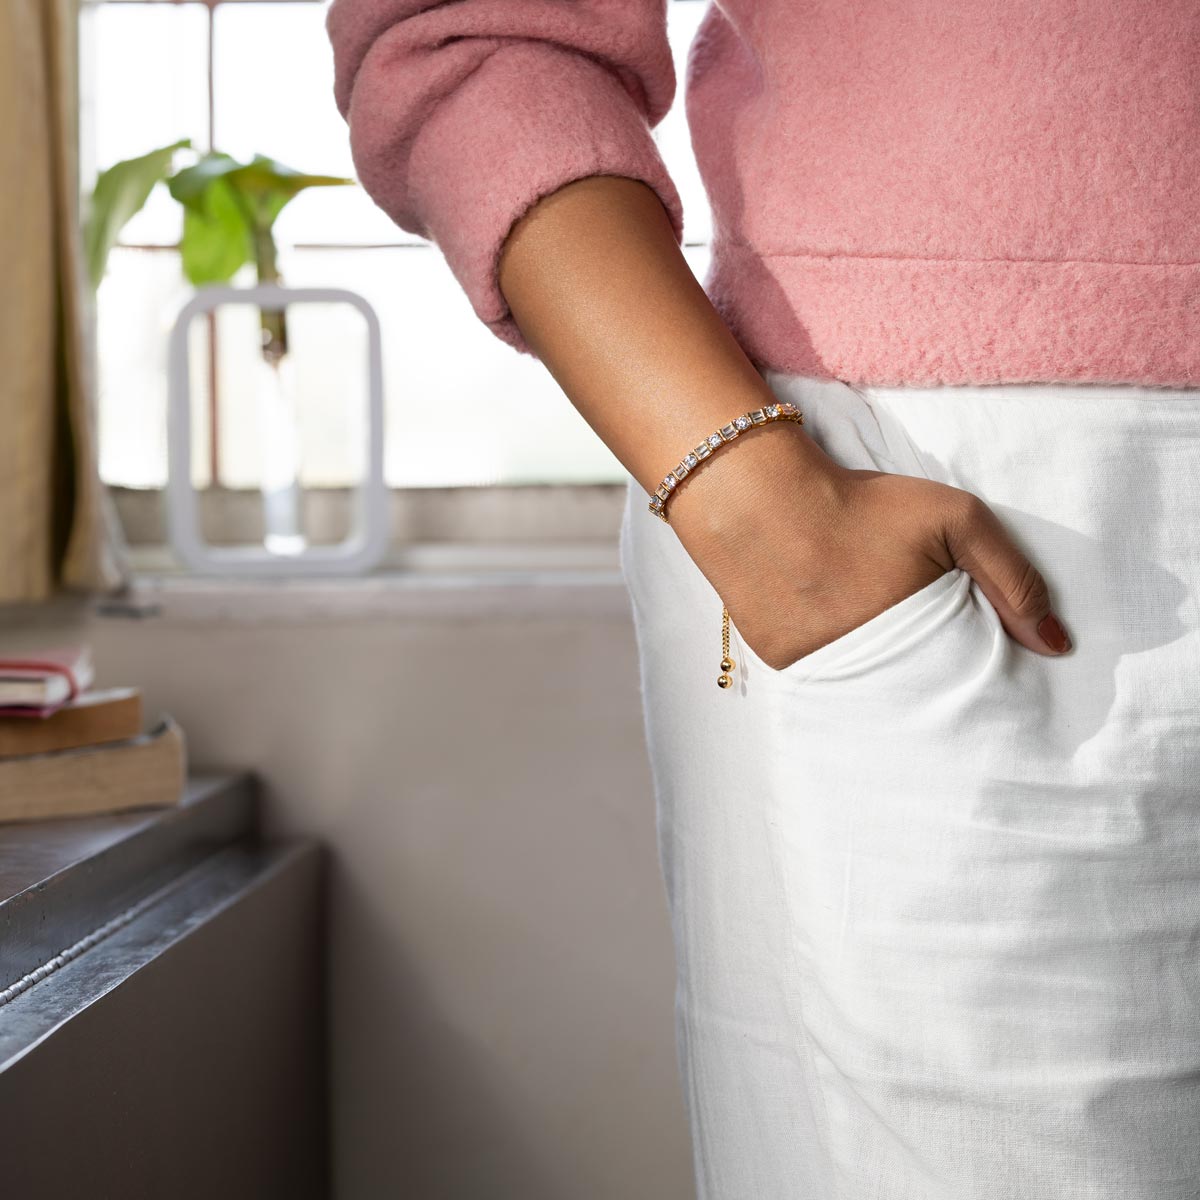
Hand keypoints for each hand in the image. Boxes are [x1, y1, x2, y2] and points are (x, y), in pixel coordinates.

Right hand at [666, 423, 1071, 671]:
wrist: (757, 498)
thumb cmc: (862, 503)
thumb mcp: (955, 518)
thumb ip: (1013, 578)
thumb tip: (1057, 646)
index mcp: (919, 641)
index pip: (965, 683)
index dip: (973, 670)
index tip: (975, 657)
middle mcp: (871, 672)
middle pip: (919, 695)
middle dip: (928, 677)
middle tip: (919, 636)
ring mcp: (823, 674)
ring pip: (870, 692)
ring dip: (881, 673)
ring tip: (870, 625)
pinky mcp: (784, 667)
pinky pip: (825, 680)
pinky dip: (836, 662)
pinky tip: (831, 622)